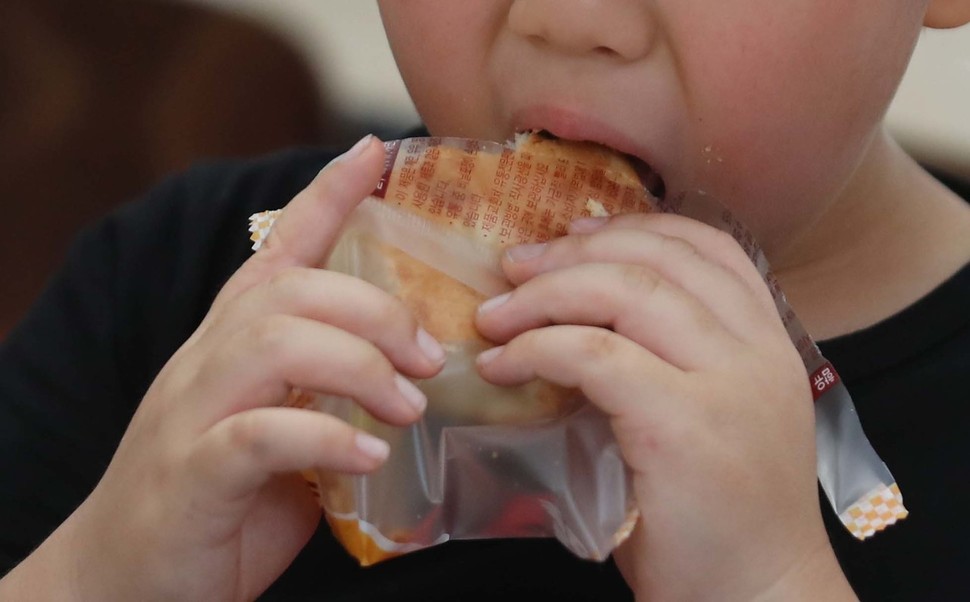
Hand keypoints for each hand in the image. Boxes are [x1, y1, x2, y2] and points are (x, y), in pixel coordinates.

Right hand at [2, 136, 445, 600]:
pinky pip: (263, 436)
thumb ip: (323, 395)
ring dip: (360, 367)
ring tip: (409, 406)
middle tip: (429, 357)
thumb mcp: (275, 427)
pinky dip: (327, 438)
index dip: (326, 194)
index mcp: (231, 342)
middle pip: (293, 292)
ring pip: (276, 344)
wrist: (121, 580)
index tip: (375, 150)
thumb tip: (407, 382)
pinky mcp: (194, 475)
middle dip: (375, 311)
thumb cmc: (215, 497)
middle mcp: (207, 361)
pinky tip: (371, 455)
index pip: (279, 248)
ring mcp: (193, 414)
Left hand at [475, 214, 853, 599]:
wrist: (757, 597)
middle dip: (573, 252)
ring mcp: (727, 385)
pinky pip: (595, 356)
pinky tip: (503, 366)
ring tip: (495, 316)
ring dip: (545, 294)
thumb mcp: (712, 416)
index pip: (708, 246)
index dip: (634, 226)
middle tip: (513, 269)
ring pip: (625, 294)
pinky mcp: (683, 426)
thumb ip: (671, 359)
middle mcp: (757, 352)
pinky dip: (538, 349)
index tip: (573, 233)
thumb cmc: (720, 517)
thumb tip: (577, 314)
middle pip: (658, 259)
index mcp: (769, 342)